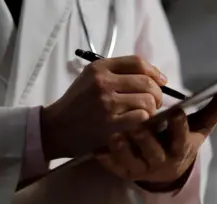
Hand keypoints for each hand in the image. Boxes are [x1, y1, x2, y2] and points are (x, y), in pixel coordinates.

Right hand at [40, 56, 166, 159]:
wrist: (55, 128)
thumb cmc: (75, 103)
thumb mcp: (89, 78)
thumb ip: (115, 73)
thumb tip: (150, 75)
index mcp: (99, 68)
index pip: (137, 62)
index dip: (154, 72)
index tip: (161, 81)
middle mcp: (103, 82)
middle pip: (146, 82)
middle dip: (157, 93)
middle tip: (155, 102)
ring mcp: (106, 104)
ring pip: (146, 100)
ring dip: (152, 108)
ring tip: (147, 113)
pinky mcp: (109, 124)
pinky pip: (140, 117)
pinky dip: (145, 120)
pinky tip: (139, 123)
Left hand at [95, 88, 216, 185]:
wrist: (166, 170)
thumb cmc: (181, 142)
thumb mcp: (199, 129)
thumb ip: (213, 109)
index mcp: (180, 148)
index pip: (181, 138)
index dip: (179, 127)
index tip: (177, 112)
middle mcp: (161, 161)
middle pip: (153, 151)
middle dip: (147, 138)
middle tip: (139, 124)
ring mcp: (141, 168)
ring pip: (131, 160)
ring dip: (124, 148)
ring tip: (116, 134)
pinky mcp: (125, 172)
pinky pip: (114, 168)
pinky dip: (106, 160)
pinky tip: (98, 149)